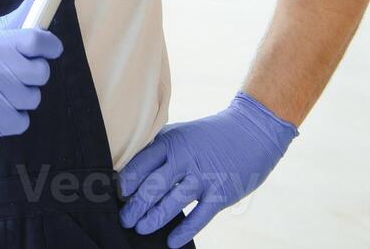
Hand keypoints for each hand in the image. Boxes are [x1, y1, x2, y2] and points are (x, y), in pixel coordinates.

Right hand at [0, 0, 62, 142]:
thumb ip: (4, 25)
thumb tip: (32, 8)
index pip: (37, 42)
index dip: (50, 45)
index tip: (50, 49)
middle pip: (41, 73)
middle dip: (32, 72)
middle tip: (13, 73)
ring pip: (32, 99)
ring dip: (20, 96)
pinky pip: (21, 122)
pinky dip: (12, 118)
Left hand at [118, 91, 297, 246]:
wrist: (251, 132)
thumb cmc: (210, 136)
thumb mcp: (180, 134)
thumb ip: (159, 150)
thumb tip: (132, 170)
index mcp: (170, 143)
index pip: (140, 165)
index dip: (126, 182)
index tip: (117, 194)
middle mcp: (184, 160)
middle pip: (152, 187)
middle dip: (135, 206)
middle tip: (124, 219)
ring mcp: (203, 178)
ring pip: (171, 203)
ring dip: (153, 219)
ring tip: (140, 228)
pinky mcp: (221, 194)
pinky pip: (199, 217)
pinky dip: (184, 231)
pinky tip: (171, 241)